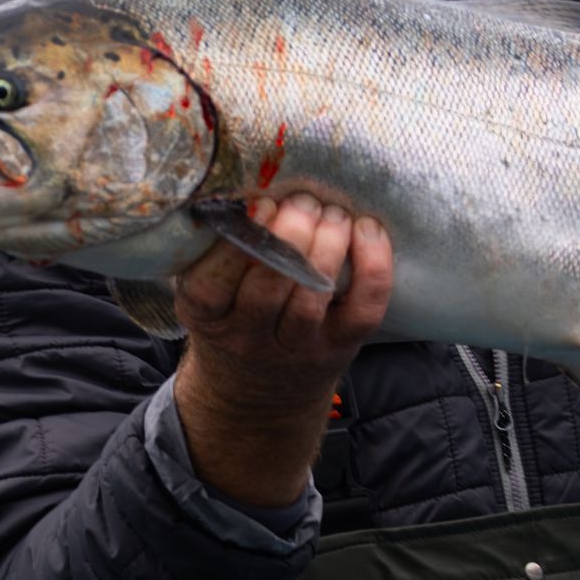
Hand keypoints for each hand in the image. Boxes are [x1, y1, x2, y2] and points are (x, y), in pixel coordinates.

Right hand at [171, 194, 392, 504]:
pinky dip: (373, 268)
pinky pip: (363, 310)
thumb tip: (239, 183)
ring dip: (328, 244)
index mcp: (206, 316)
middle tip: (303, 200)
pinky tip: (369, 230)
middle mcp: (250, 338)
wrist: (259, 396)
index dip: (238, 242)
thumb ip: (213, 252)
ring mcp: (298, 347)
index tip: (259, 204)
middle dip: (291, 233)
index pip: (213, 284)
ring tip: (332, 212)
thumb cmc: (231, 320)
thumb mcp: (206, 295)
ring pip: (313, 296)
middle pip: (269, 286)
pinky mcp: (340, 347)